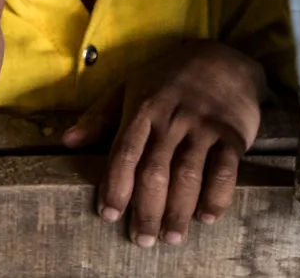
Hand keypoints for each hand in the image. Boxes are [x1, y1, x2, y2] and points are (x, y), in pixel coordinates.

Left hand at [62, 41, 265, 246]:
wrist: (221, 58)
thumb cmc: (166, 78)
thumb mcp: (128, 87)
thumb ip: (99, 117)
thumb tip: (68, 142)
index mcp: (142, 109)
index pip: (124, 152)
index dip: (115, 185)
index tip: (109, 215)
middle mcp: (171, 119)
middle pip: (155, 171)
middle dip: (147, 209)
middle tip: (142, 240)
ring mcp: (202, 127)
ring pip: (188, 175)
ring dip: (178, 211)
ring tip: (171, 238)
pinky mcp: (232, 134)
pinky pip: (225, 170)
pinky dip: (216, 196)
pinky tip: (206, 217)